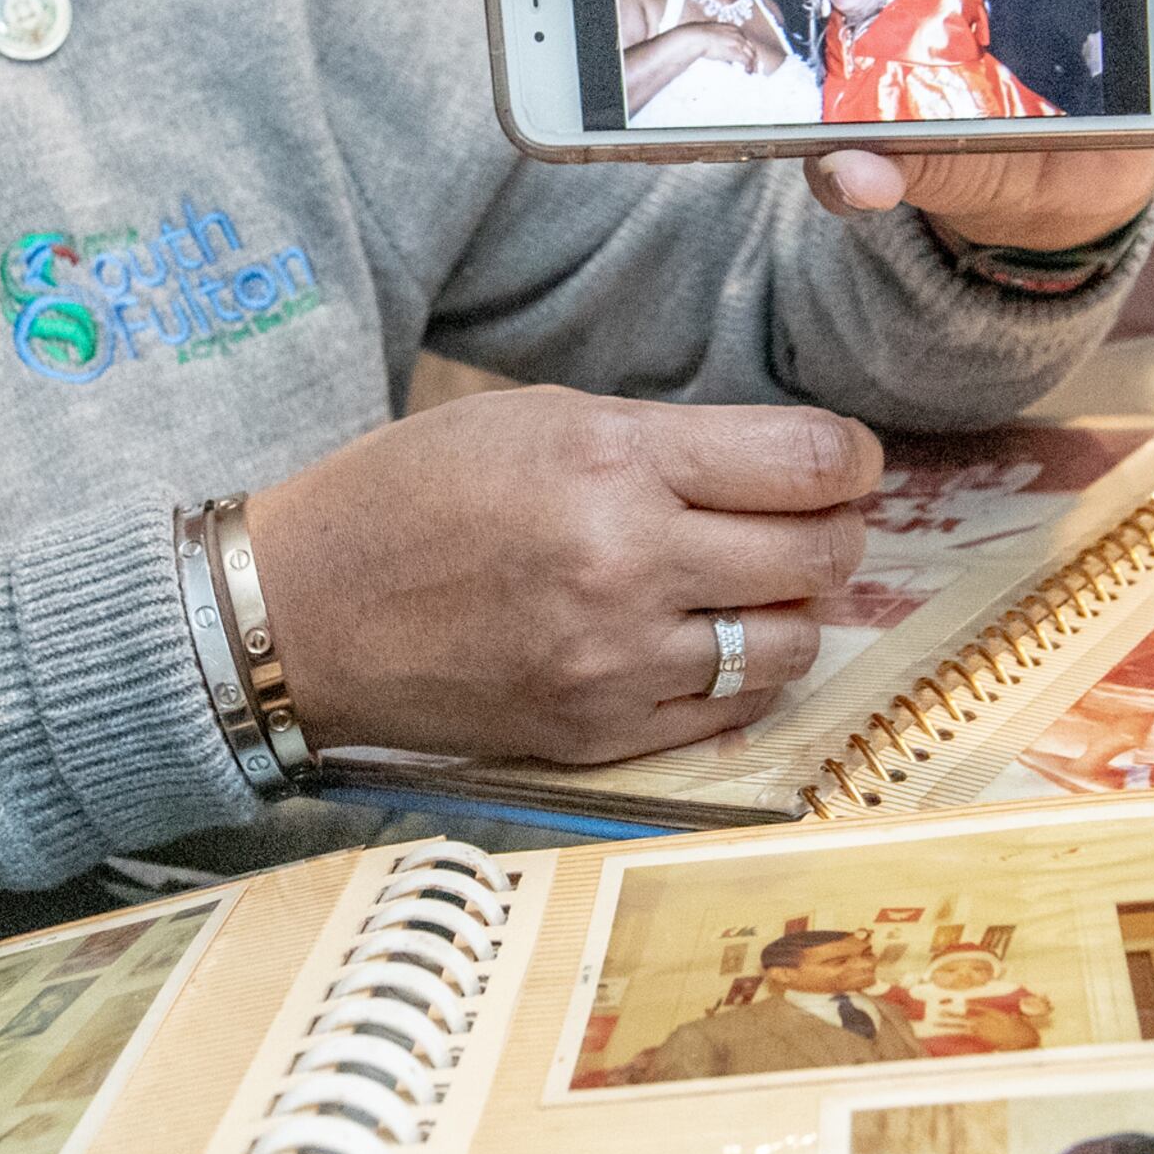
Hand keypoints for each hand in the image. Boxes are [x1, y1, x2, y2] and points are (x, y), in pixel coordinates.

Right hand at [246, 387, 877, 763]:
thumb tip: (791, 467)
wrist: (303, 613)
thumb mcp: (540, 420)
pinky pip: (733, 708)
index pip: (807, 463)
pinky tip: (714, 641)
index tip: (847, 463)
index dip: (850, 460)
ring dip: (796, 610)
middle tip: (817, 521)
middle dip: (836, 531)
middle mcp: (626, 563)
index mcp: (612, 461)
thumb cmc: (415, 495)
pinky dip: (745, 673)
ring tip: (762, 586)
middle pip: (817, 553)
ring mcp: (616, 661)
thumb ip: (667, 442)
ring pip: (790, 642)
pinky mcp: (601, 733)